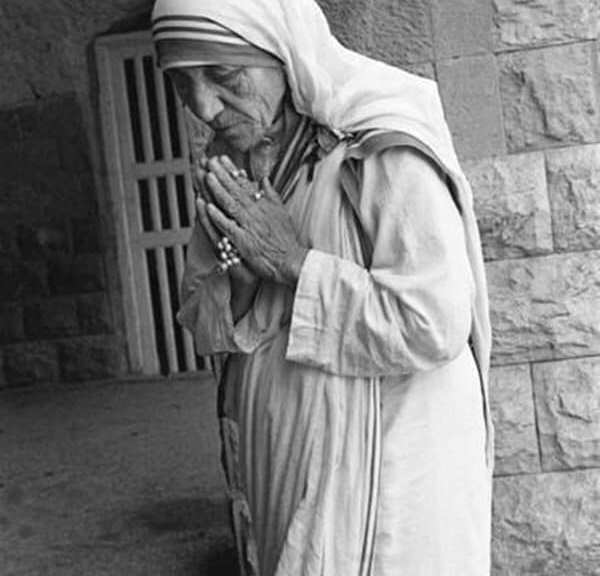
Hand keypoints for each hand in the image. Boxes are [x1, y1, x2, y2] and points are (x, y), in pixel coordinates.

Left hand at [204, 156, 307, 286]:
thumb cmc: (286, 239)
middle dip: (221, 175)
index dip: (232, 171)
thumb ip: (271, 195)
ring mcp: (249, 226)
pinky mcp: (243, 241)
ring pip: (230, 204)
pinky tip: (207, 207)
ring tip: (207, 177)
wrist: (291, 260)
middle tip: (210, 162)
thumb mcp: (282, 212)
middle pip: (236, 190)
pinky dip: (217, 216)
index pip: (246, 184)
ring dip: (217, 190)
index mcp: (264, 205)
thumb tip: (264, 179)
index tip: (222, 159)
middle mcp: (256, 213)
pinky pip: (227, 226)